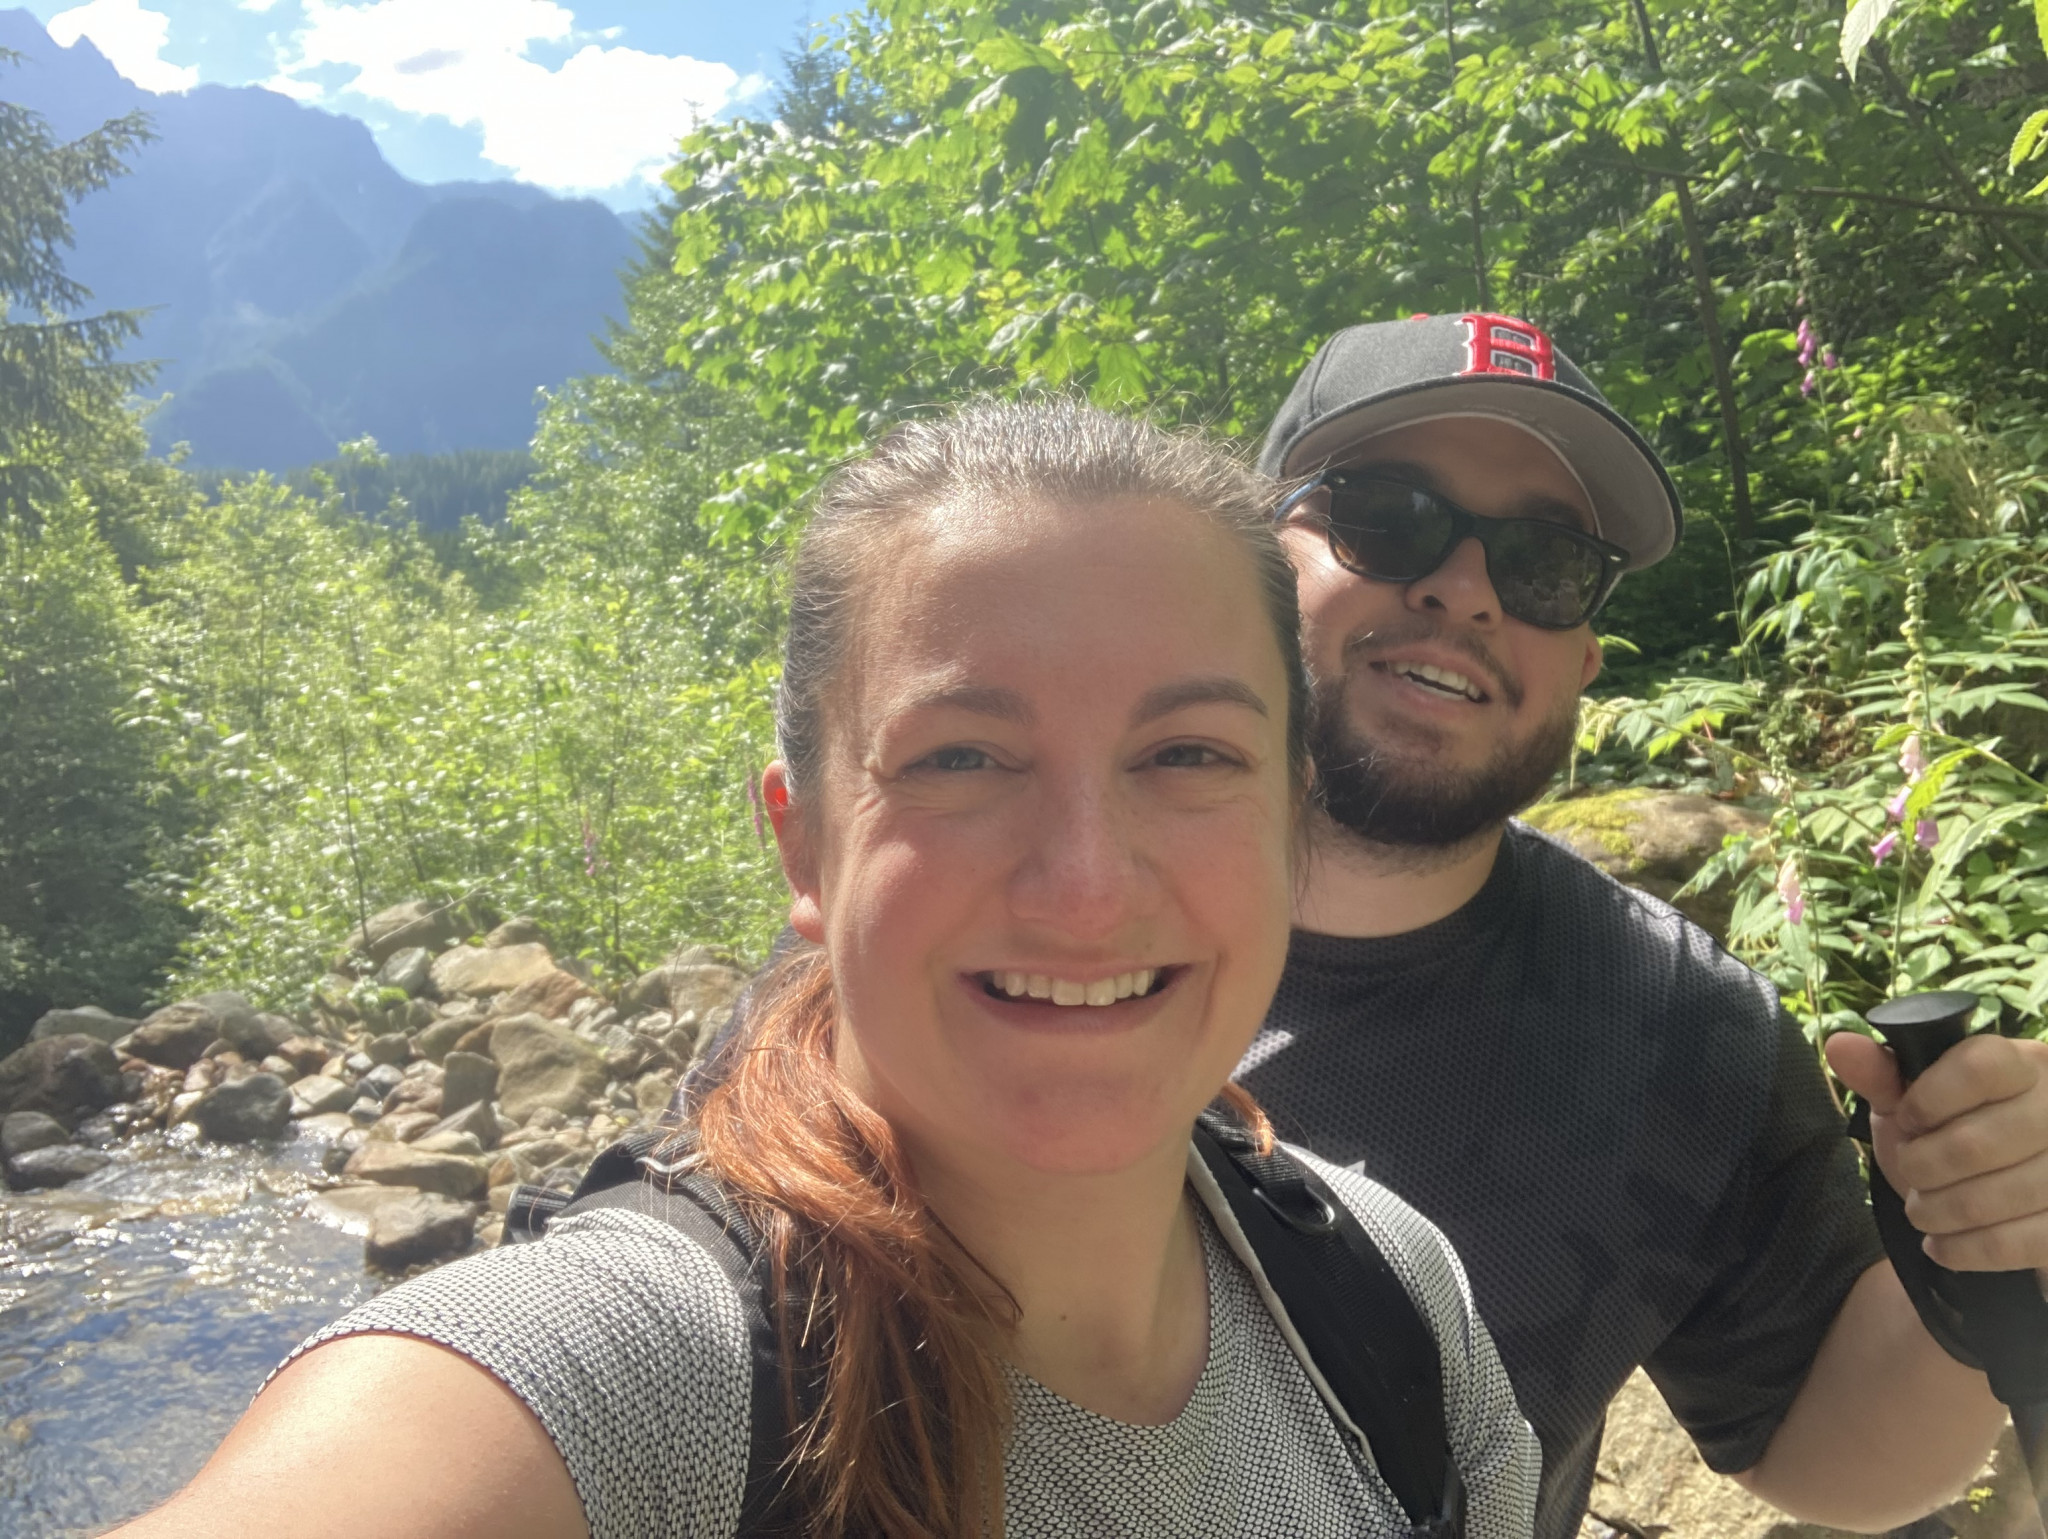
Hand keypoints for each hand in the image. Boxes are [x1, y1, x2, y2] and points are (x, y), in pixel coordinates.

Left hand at [1827, 1031, 2047, 1284]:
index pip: (1980, 1067)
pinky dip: (1962, 1249)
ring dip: (1936, 1211)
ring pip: (1990, 1198)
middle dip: (1921, 1167)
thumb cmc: (1951, 1138)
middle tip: (1912, 1171)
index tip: (1908, 1118)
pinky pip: (2011, 1245)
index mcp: (2025, 1064)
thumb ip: (1881, 1075)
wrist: (1997, 1207)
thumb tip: (1840, 1046)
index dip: (1928, 1099)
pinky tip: (1942, 1244)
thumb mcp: (1912, 1103)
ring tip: (1924, 1209)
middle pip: (1974, 1143)